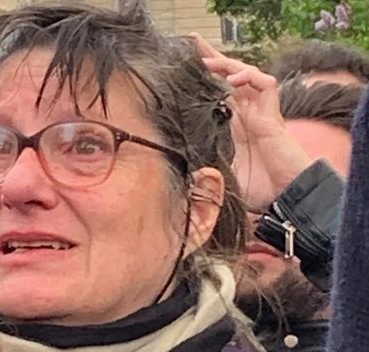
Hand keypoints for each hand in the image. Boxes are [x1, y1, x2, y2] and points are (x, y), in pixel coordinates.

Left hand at [191, 34, 313, 211]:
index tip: (183, 68)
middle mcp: (246, 114)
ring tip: (206, 62)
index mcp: (233, 126)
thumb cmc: (259, 189)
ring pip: (245, 75)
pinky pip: (265, 84)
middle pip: (229, 78)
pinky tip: (233, 81)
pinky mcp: (273, 115)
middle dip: (212, 60)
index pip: (216, 93)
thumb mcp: (222, 175)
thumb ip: (204, 167)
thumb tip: (179, 167)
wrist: (284, 196)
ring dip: (226, 65)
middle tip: (191, 44)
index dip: (204, 79)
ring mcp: (261, 112)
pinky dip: (250, 77)